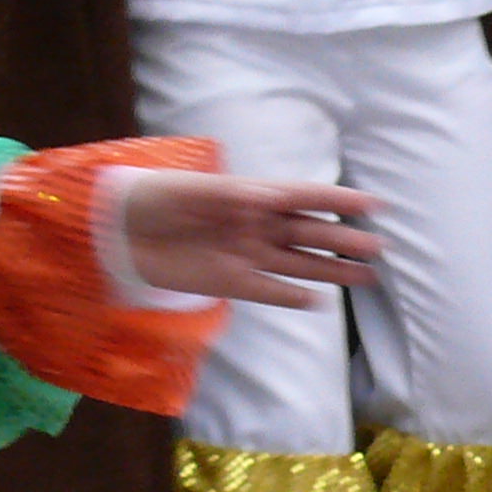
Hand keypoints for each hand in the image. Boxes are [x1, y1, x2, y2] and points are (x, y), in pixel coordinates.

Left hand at [116, 172, 380, 308]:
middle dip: (344, 240)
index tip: (375, 205)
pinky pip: (267, 291)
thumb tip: (272, 199)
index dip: (339, 199)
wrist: (112, 228)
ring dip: (331, 270)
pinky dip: (291, 296)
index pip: (305, 197)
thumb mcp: (192, 190)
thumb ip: (234, 196)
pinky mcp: (227, 282)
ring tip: (367, 277)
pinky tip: (318, 302)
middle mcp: (254, 227)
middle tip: (380, 248)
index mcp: (250, 197)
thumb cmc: (153, 197)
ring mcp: (243, 256)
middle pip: (309, 234)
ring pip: (298, 264)